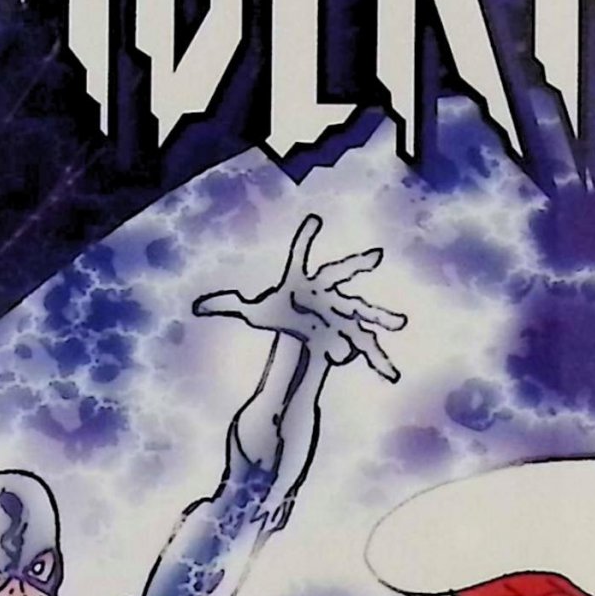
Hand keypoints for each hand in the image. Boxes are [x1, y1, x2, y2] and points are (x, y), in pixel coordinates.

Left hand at [194, 213, 405, 381]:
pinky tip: (391, 375)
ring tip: (399, 323)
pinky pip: (366, 347)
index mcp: (304, 279)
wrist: (305, 323)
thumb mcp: (253, 310)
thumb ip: (226, 304)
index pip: (301, 256)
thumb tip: (194, 306)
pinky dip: (377, 361)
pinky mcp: (351, 333)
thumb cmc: (282, 309)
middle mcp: (328, 290)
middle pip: (342, 275)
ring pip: (363, 311)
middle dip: (357, 266)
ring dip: (381, 318)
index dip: (305, 238)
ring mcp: (343, 310)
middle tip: (376, 255)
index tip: (313, 220)